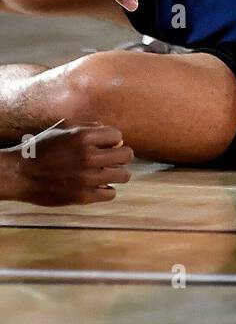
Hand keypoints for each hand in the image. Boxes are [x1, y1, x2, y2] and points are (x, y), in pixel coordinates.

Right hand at [3, 124, 133, 205]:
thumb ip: (91, 126)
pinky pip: (111, 193)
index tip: (105, 145)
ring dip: (118, 173)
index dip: (113, 140)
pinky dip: (107, 189)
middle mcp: (88, 157)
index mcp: (83, 137)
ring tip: (108, 172)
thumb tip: (117, 138)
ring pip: (124, 176)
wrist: (21, 174)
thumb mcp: (64, 127)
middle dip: (121, 155)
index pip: (118, 136)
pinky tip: (98, 185)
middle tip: (112, 158)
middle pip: (126, 155)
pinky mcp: (83, 197)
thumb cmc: (42, 148)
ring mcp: (86, 179)